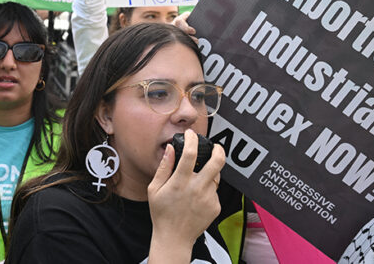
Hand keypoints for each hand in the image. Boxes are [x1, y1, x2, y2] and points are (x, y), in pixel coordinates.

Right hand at [147, 130, 224, 254]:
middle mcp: (197, 188)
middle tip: (215, 147)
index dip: (192, 139)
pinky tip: (197, 199)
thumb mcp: (154, 189)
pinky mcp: (216, 206)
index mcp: (180, 182)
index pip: (191, 153)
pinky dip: (207, 190)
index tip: (191, 135)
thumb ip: (164, 167)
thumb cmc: (162, 213)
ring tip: (197, 181)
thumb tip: (171, 149)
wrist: (174, 238)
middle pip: (217, 161)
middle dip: (218, 149)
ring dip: (209, 174)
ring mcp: (208, 198)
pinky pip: (215, 191)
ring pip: (216, 177)